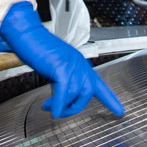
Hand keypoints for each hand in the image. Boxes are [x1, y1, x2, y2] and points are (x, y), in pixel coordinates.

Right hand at [0, 1, 124, 119]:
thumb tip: (60, 98)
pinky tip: (51, 109)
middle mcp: (78, 63)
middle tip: (60, 112)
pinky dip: (57, 104)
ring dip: (62, 106)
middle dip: (75, 106)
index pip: (98, 84)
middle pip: (88, 92)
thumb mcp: (53, 66)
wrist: (26, 34)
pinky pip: (64, 92)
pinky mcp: (61, 67)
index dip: (110, 99)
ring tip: (49, 108)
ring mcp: (71, 64)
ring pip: (75, 94)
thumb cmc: (36, 48)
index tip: (119, 111)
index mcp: (78, 63)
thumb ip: (61, 79)